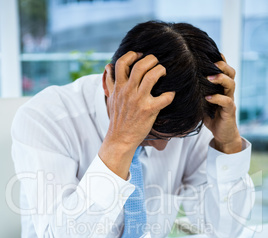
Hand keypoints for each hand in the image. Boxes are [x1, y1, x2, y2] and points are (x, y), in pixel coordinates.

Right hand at [99, 51, 174, 178]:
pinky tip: (170, 95)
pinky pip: (164, 98)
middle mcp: (128, 92)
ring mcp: (139, 101)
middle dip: (151, 59)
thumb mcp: (110, 99)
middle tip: (156, 63)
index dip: (132, 54)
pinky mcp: (149, 111)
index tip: (140, 56)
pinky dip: (170, 94)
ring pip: (152, 76)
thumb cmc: (117, 119)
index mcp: (118, 87)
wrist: (119, 139)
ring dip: (160, 71)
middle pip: (140, 65)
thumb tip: (108, 67)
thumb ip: (110, 82)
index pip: (122, 62)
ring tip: (163, 73)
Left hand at [204, 54, 241, 153]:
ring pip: (231, 84)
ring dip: (220, 79)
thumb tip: (175, 86)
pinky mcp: (229, 111)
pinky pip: (226, 101)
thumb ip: (195, 93)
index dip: (219, 60)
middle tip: (211, 63)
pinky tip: (208, 97)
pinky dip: (217, 98)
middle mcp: (227, 91)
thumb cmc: (210, 117)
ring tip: (209, 77)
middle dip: (222, 65)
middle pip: (231, 72)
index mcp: (221, 87)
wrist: (222, 135)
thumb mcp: (201, 103)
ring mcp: (230, 100)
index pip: (224, 69)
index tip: (208, 53)